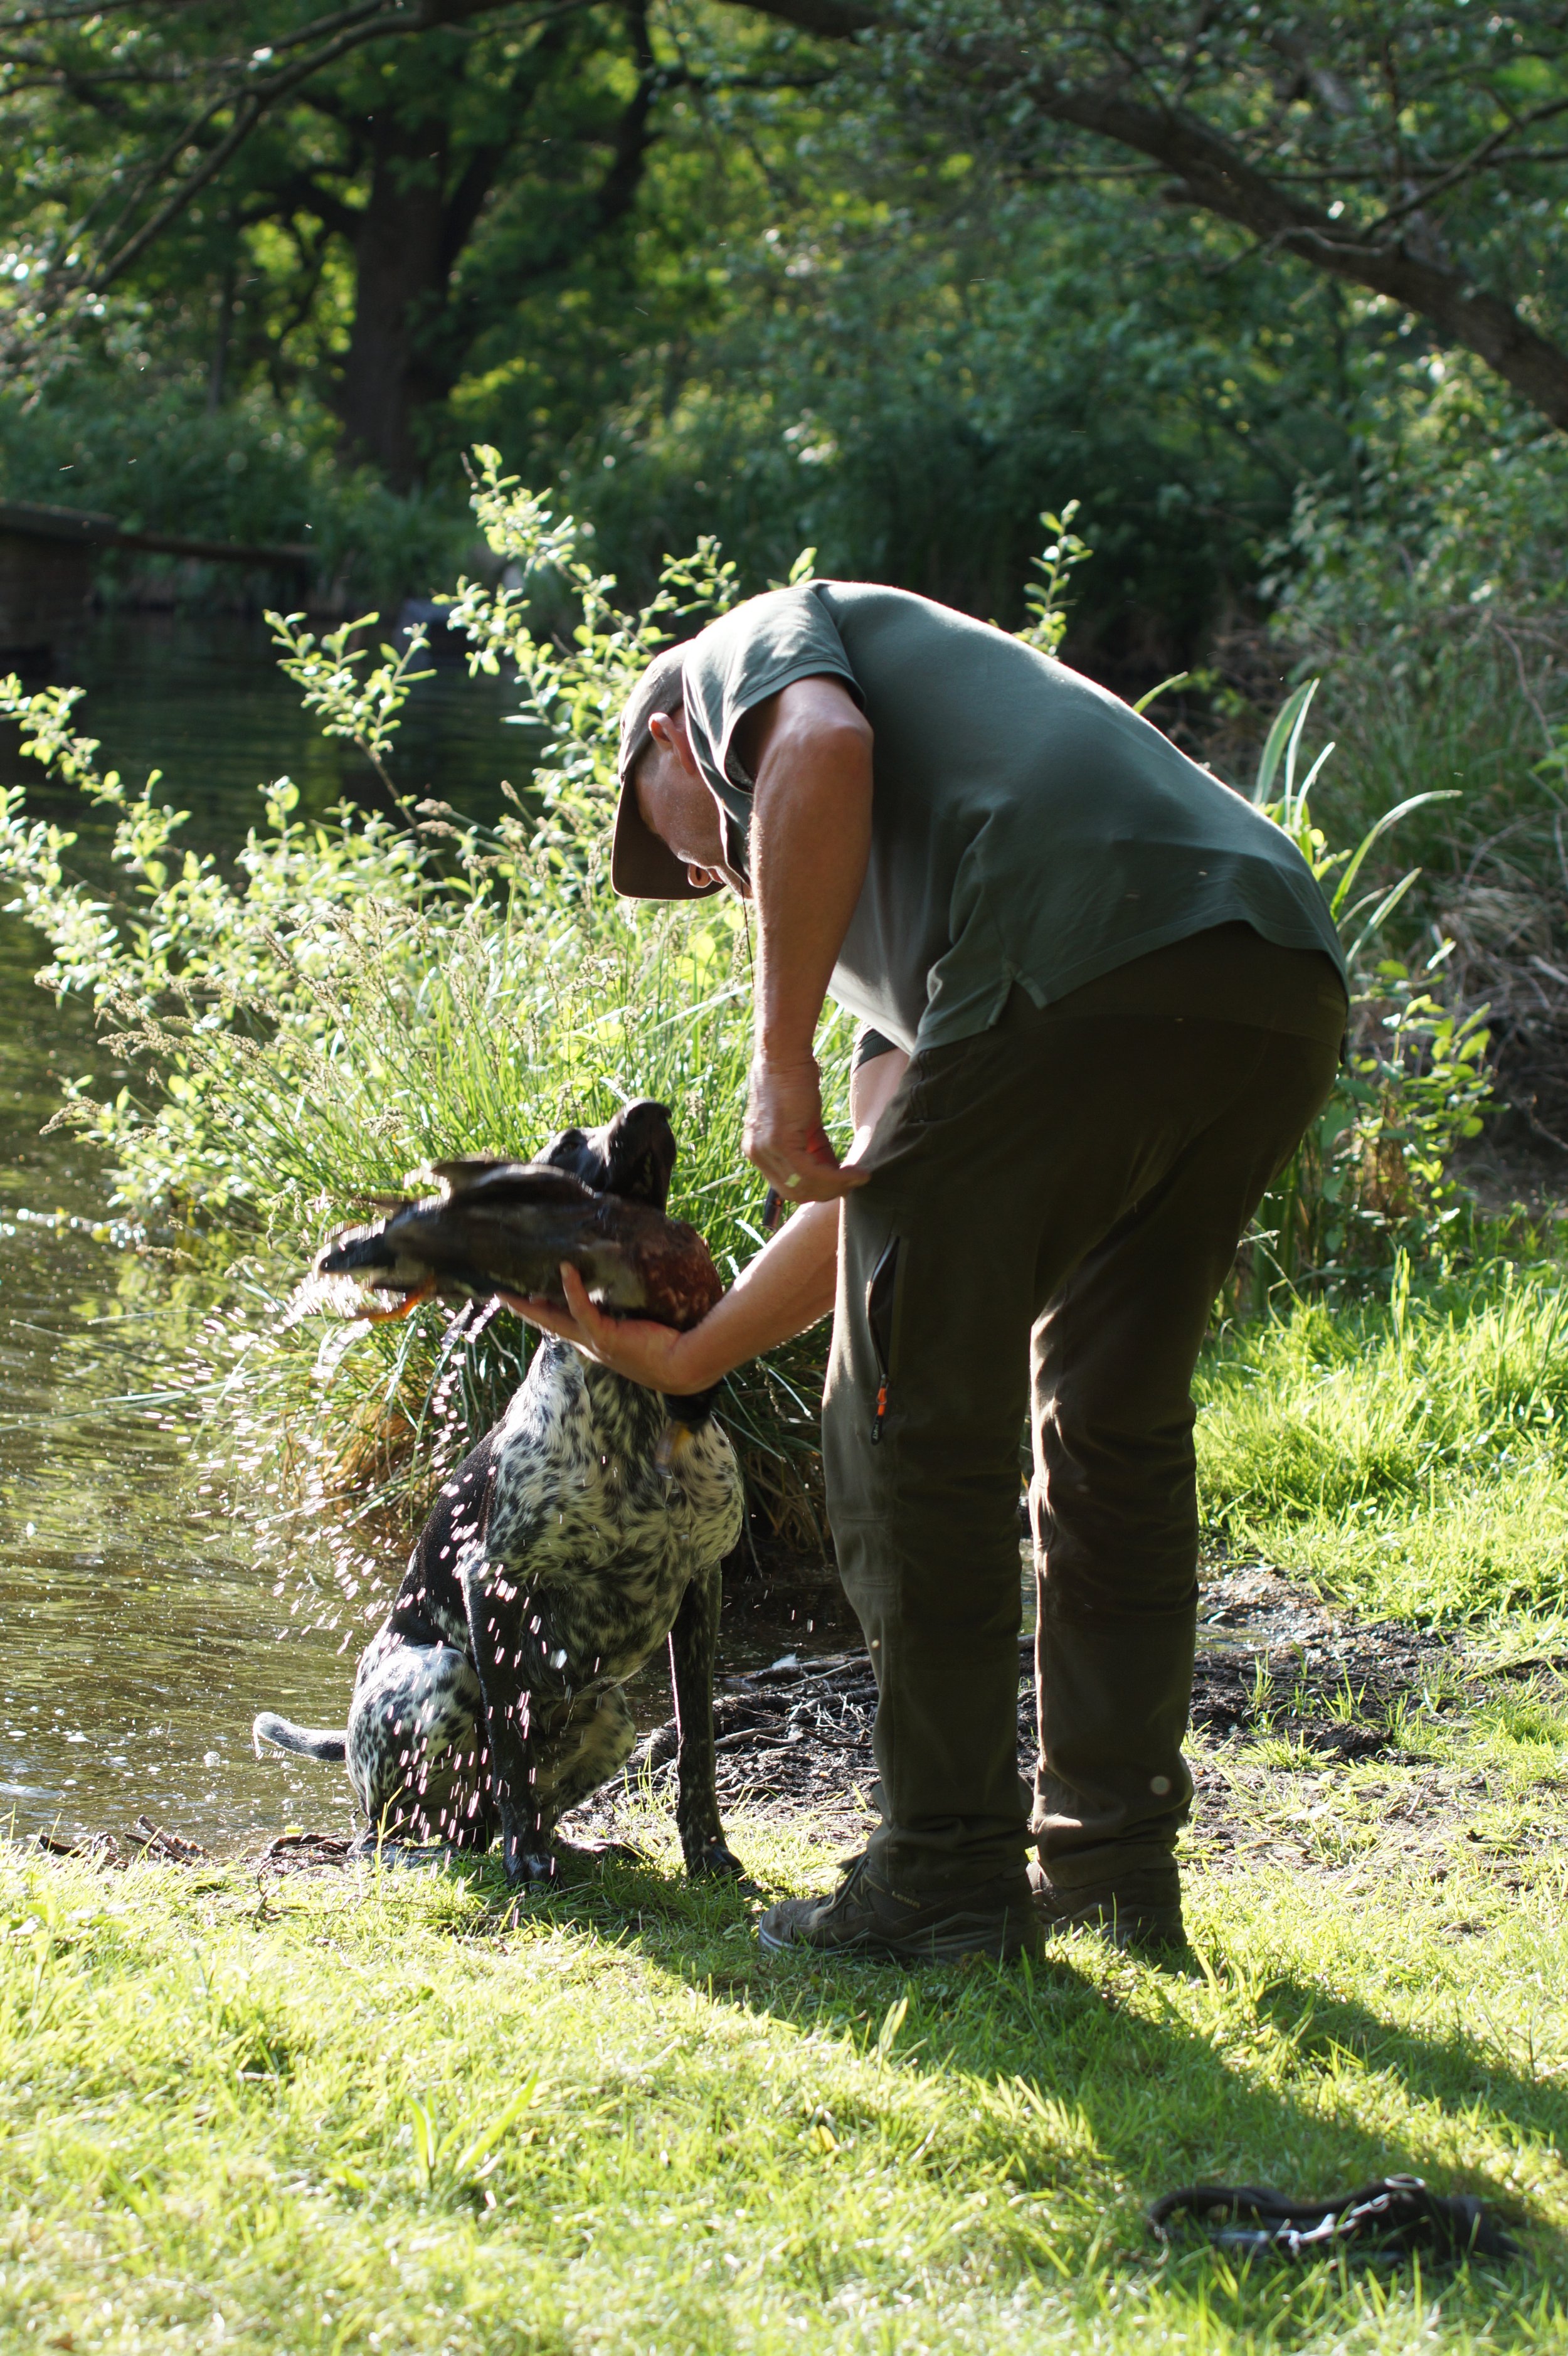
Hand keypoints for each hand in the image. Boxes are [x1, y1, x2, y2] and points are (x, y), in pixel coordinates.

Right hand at [498, 1264, 712, 1391]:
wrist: (686, 1363)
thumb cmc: (671, 1342)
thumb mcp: (643, 1321)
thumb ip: (633, 1303)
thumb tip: (636, 1274)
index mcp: (594, 1341)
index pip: (561, 1323)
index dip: (540, 1310)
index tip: (522, 1296)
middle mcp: (588, 1344)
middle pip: (547, 1323)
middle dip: (523, 1308)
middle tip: (499, 1292)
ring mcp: (594, 1342)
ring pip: (554, 1320)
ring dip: (531, 1303)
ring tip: (511, 1287)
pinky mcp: (605, 1336)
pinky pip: (582, 1309)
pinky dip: (573, 1289)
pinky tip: (566, 1269)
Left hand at [744, 1053, 868, 1201]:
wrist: (784, 1057)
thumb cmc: (795, 1083)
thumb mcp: (805, 1125)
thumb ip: (815, 1151)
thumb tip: (835, 1174)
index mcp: (758, 1152)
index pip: (786, 1188)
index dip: (817, 1191)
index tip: (842, 1185)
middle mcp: (756, 1154)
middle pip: (794, 1193)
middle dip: (827, 1193)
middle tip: (853, 1184)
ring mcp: (765, 1150)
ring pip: (805, 1186)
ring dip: (836, 1186)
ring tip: (859, 1177)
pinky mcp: (780, 1142)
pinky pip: (811, 1172)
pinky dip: (836, 1176)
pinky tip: (855, 1172)